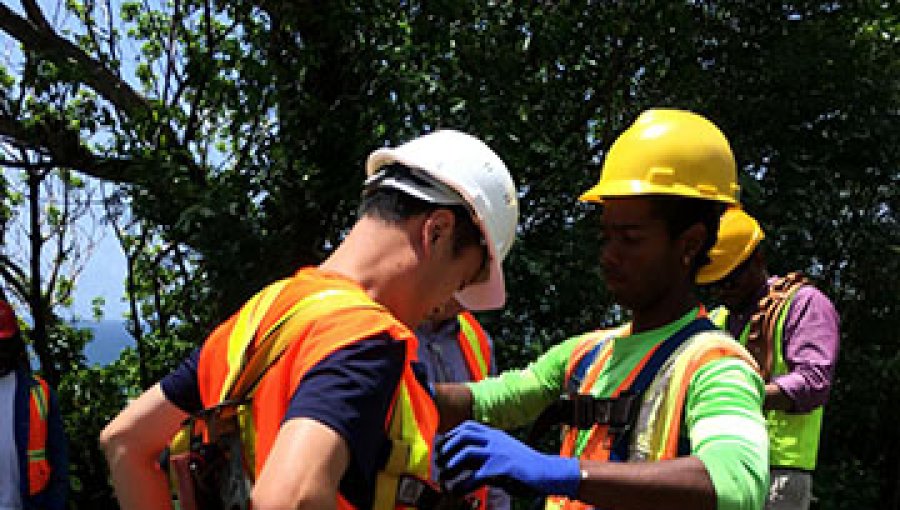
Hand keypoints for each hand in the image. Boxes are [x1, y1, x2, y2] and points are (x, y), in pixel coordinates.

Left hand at [435, 421, 580, 497]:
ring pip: (466, 452)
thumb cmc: (524, 466)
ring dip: (451, 464)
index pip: (468, 426)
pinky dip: (462, 485)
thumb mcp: (503, 452)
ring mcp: (498, 453)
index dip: (451, 435)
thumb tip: (461, 460)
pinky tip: (456, 492)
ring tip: (445, 476)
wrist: (547, 472)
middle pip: (464, 435)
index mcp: (495, 434)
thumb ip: (485, 452)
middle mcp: (495, 440)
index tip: (441, 447)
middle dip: (447, 447)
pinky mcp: (501, 469)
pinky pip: (475, 477)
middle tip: (439, 461)